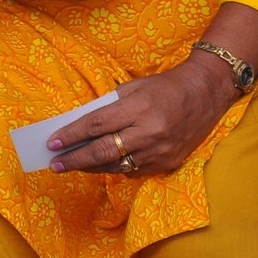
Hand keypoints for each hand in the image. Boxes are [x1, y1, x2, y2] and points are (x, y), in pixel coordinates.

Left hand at [46, 58, 237, 176]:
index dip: (71, 135)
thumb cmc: (164, 87)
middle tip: (55, 163)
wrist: (205, 94)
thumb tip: (81, 126)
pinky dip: (116, 168)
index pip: (96, 125)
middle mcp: (150, 132)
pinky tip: (103, 164)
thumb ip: (109, 106)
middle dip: (75, 159)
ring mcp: (160, 151)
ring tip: (73, 165)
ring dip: (91, 167)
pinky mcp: (168, 163)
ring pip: (117, 166)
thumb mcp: (134, 88)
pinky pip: (134, 171)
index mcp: (139, 108)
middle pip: (103, 151)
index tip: (52, 142)